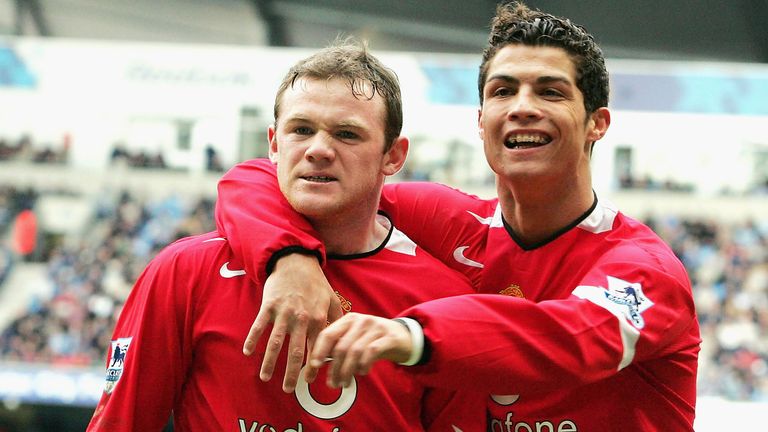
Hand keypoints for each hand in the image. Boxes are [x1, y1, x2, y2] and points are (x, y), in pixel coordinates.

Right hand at [244, 253, 342, 392]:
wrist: (296, 260)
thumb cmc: (315, 281)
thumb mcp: (331, 298)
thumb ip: (336, 319)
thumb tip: (340, 339)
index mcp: (317, 318)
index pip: (316, 349)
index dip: (313, 367)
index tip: (309, 381)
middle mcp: (301, 318)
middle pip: (295, 351)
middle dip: (291, 373)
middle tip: (288, 390)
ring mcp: (284, 312)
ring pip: (276, 342)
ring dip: (269, 362)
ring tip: (265, 377)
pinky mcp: (269, 305)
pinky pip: (259, 325)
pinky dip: (253, 339)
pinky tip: (248, 352)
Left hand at [308, 312, 412, 387]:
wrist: (404, 335)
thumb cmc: (373, 339)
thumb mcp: (355, 338)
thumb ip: (337, 346)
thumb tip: (315, 365)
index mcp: (348, 319)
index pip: (328, 334)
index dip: (318, 351)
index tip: (313, 368)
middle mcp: (361, 320)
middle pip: (341, 346)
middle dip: (334, 368)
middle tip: (332, 383)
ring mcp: (376, 327)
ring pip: (355, 351)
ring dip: (347, 371)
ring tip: (344, 384)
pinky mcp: (389, 337)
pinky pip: (372, 352)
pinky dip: (363, 365)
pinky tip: (362, 373)